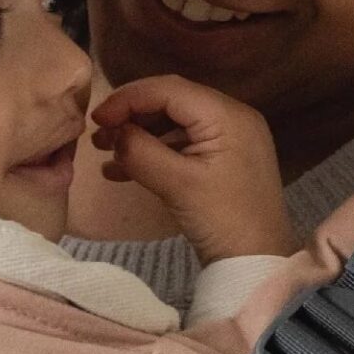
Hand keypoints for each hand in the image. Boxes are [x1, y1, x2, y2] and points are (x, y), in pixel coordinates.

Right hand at [89, 77, 296, 264]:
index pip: (170, 89)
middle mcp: (232, 118)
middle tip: (97, 135)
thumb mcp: (178, 184)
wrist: (257, 264)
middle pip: (171, 102)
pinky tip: (120, 171)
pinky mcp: (222, 162)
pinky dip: (153, 154)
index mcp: (228, 115)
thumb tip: (113, 133)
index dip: (128, 98)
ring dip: (139, 136)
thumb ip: (141, 152)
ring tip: (104, 152)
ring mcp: (229, 141)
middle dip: (132, 116)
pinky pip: (183, 147)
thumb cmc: (223, 220)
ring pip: (174, 125)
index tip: (96, 119)